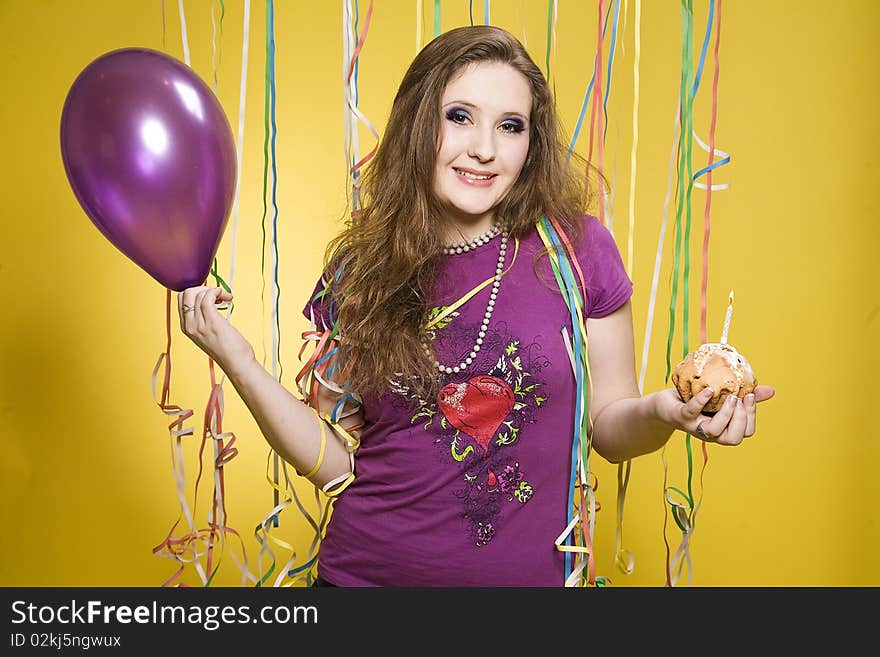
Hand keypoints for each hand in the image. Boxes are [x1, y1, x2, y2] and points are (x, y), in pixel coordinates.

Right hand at [178, 286, 254, 375]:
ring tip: (225, 297)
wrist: (237, 363)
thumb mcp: (209, 334)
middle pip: (186, 294)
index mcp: (187, 328)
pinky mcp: (212, 322)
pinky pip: (208, 297)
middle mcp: (189, 326)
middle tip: (217, 295)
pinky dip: (218, 292)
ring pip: (197, 294)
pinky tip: (227, 297)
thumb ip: (204, 320)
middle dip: (202, 288)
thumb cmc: (228, 349)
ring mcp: (199, 324)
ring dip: (214, 290)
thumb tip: (210, 301)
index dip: (196, 293)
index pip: (182, 300)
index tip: (210, 295)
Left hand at [657, 385, 775, 445]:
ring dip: (726, 414)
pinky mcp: (680, 416)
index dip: (752, 416)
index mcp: (723, 428)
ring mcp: (695, 426)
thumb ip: (743, 396)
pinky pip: (691, 412)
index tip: (750, 396)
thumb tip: (770, 390)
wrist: (663, 405)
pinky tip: (710, 390)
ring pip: (715, 433)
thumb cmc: (694, 401)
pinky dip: (701, 401)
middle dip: (741, 419)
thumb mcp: (721, 398)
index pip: (746, 432)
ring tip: (729, 396)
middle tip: (739, 398)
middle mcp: (710, 433)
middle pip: (733, 439)